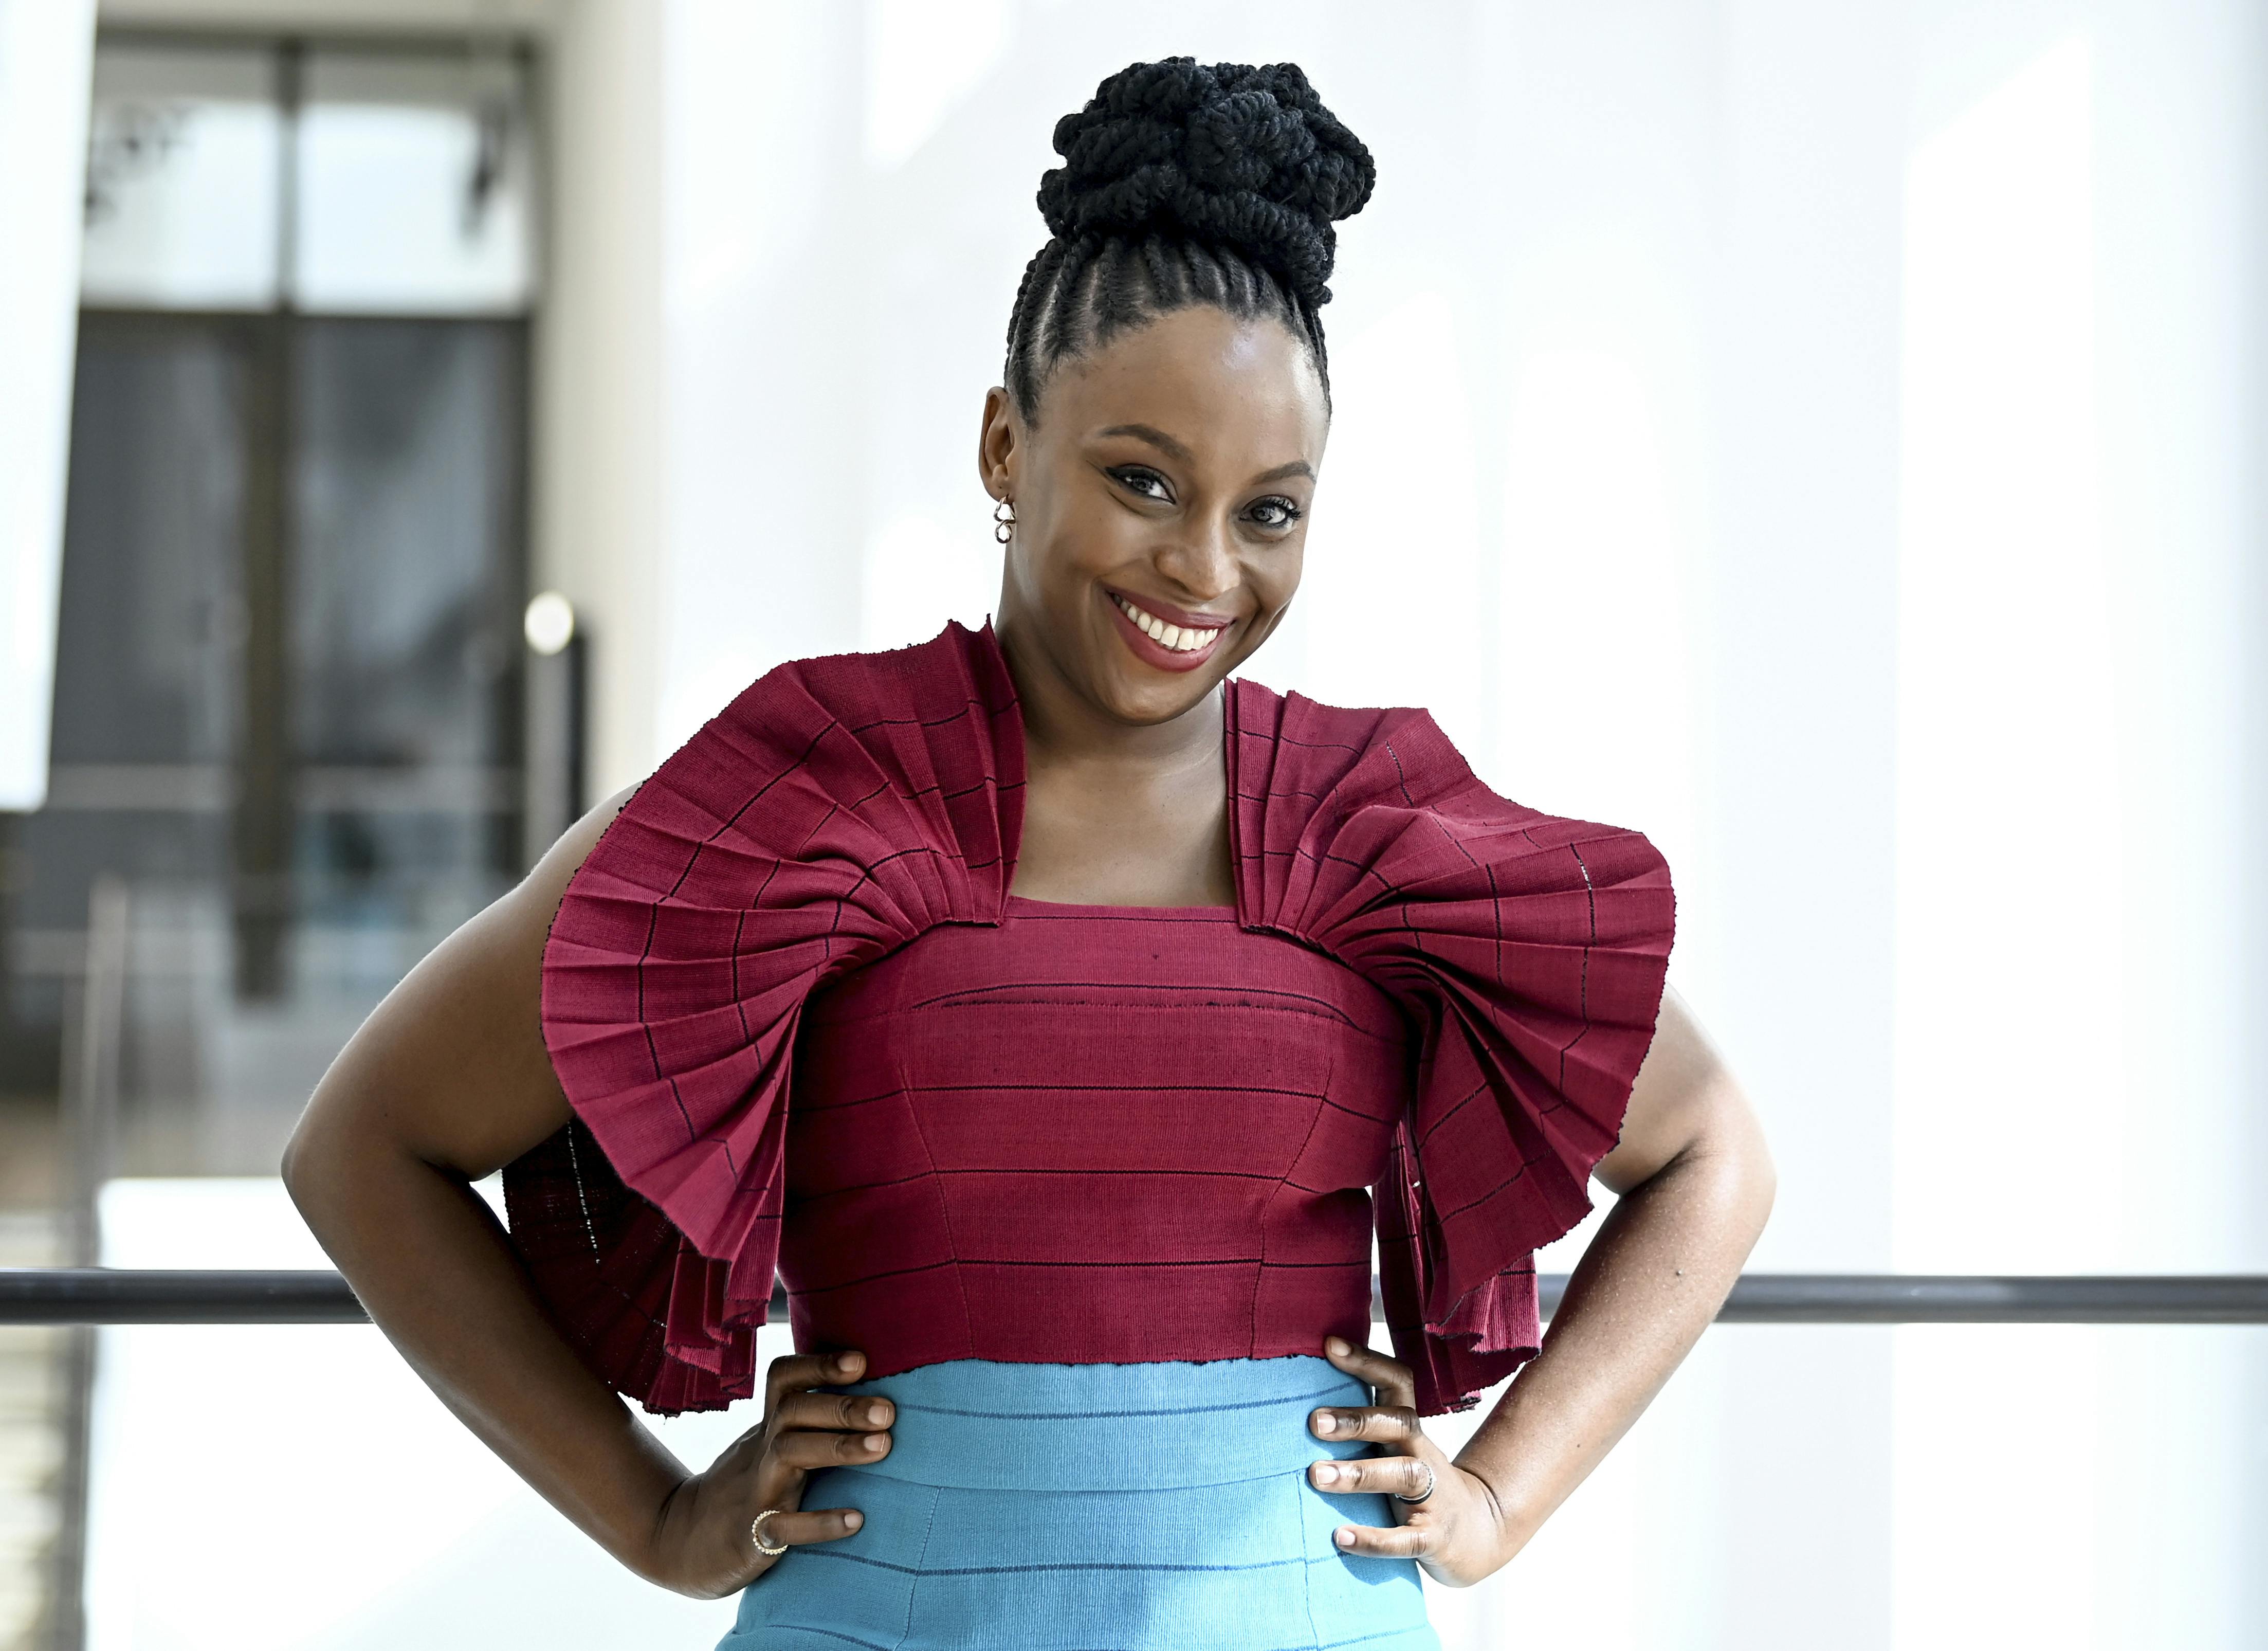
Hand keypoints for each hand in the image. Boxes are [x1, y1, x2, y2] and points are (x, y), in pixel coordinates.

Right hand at [645, 1348, 893, 1598]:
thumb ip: (810, 1422)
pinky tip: (856, 1520)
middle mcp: (762, 1451)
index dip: (819, 1364)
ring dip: (838, 1446)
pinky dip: (820, 1523)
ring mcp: (756, 1491)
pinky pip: (784, 1527)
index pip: (785, 1379)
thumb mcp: (771, 1445)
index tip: (861, 1360)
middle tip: (888, 1411)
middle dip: (843, 1406)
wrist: (685, 1542)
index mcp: (769, 1426)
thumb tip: (877, 1395)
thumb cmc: (749, 1486)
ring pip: (790, 1454)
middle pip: (793, 1411)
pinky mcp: (753, 1537)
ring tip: (883, 1446)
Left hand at [1307, 1335, 1509, 1587]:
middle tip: (1313, 1422)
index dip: (1367, 1361)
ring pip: (1402, 1475)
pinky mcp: (1432, 1537)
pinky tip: (1340, 1538)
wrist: (1476, 1534)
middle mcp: (1422, 1454)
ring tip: (1316, 1476)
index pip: (1397, 1382)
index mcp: (1408, 1429)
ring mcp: (1432, 1495)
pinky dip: (1373, 1539)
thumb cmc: (1416, 1484)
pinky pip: (1405, 1539)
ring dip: (1359, 1474)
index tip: (1329, 1346)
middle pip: (1397, 1425)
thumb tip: (1297, 1398)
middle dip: (1356, 1421)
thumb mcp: (1396, 1448)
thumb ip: (1363, 1426)